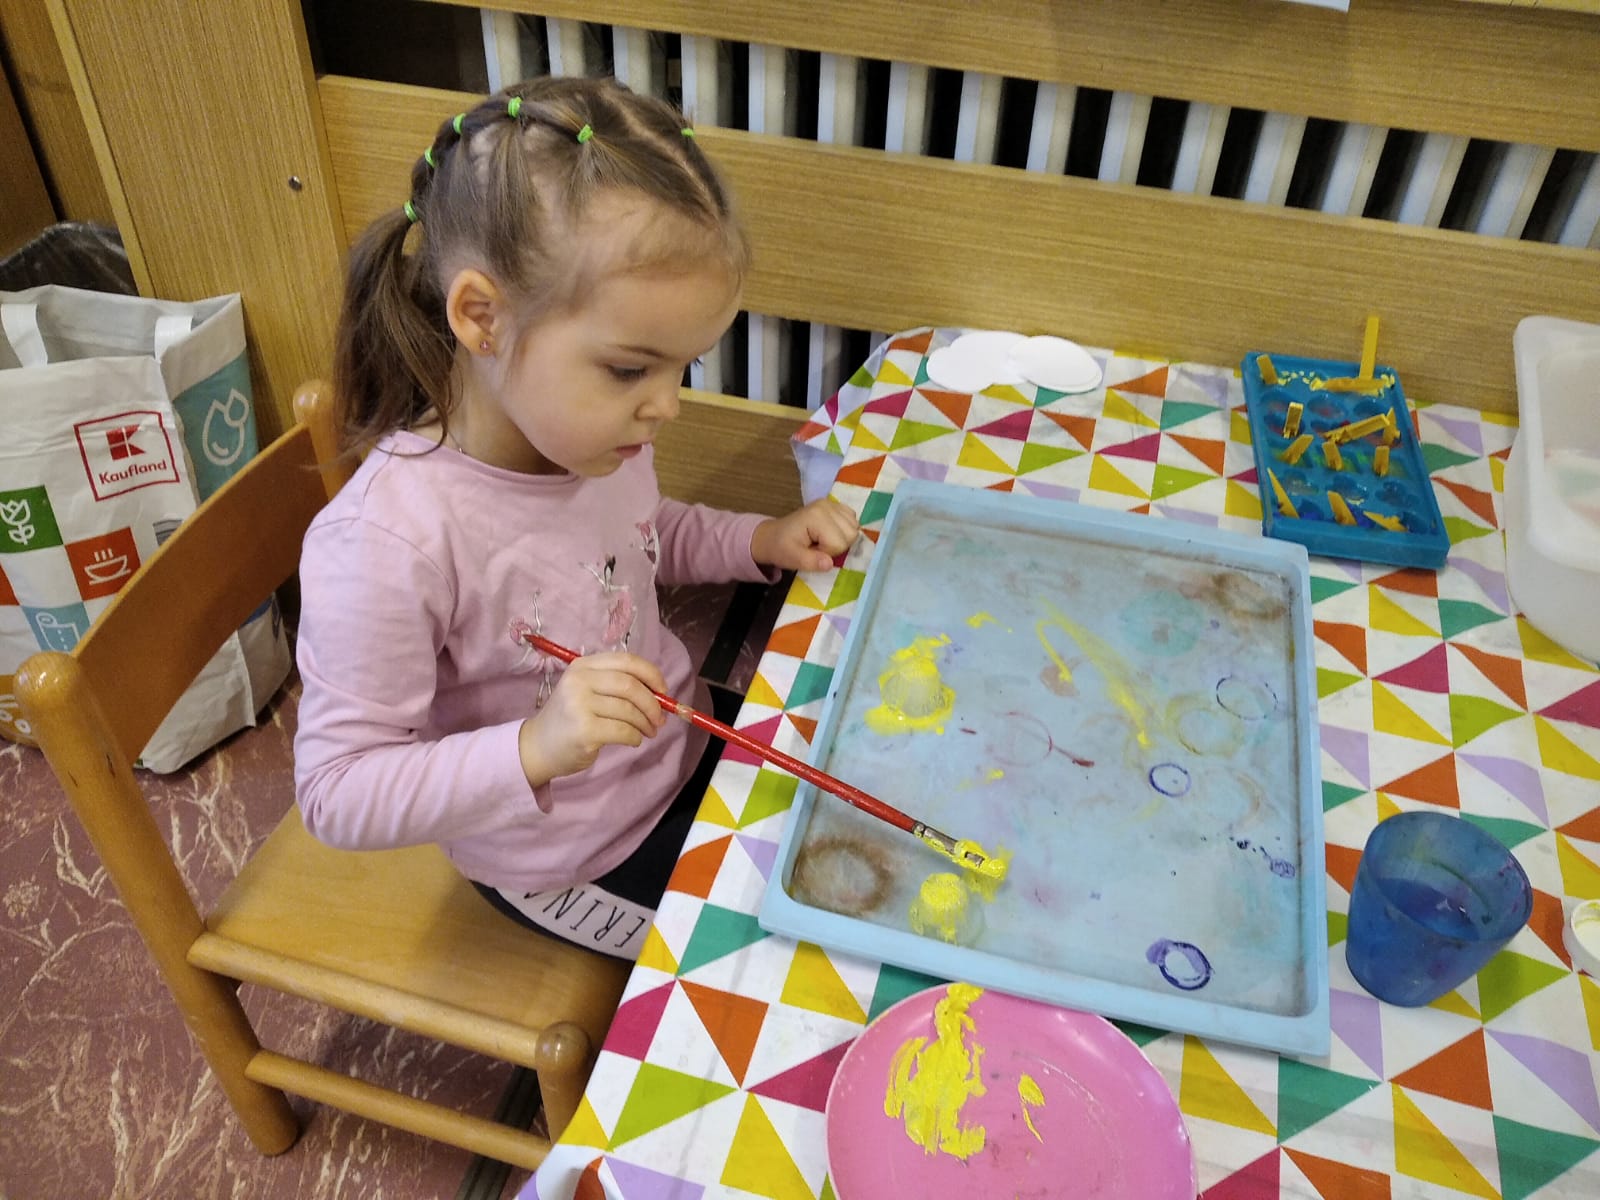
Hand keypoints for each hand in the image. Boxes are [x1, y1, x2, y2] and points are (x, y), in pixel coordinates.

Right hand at [517, 651, 668, 786]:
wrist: (537, 746)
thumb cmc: (569, 719)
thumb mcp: (585, 691)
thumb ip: (616, 685)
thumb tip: (659, 694)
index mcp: (582, 666)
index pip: (626, 661)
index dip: (651, 674)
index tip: (663, 691)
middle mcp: (579, 681)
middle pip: (630, 686)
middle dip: (652, 704)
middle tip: (660, 719)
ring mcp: (579, 705)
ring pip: (629, 711)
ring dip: (646, 724)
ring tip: (648, 731)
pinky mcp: (584, 730)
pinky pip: (624, 731)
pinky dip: (635, 737)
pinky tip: (633, 740)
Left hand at [750, 497, 858, 571]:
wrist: (773, 536)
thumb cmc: (782, 548)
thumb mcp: (793, 559)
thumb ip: (811, 562)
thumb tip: (829, 564)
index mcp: (816, 517)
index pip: (839, 542)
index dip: (828, 553)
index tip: (812, 551)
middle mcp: (827, 505)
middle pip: (851, 533)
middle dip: (837, 546)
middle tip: (818, 546)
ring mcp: (832, 503)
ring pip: (854, 527)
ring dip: (842, 538)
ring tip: (823, 540)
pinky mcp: (835, 505)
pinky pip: (853, 520)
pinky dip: (845, 530)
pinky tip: (830, 533)